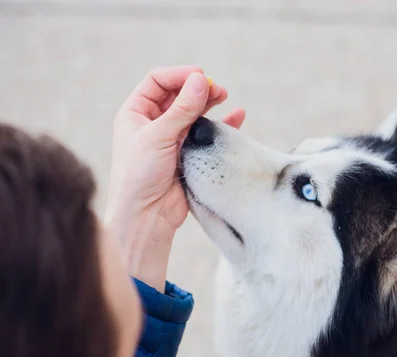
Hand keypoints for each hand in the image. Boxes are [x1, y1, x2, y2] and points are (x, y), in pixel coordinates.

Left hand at [105, 66, 244, 291]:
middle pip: (179, 95)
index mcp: (136, 113)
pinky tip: (237, 116)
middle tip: (218, 90)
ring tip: (225, 98)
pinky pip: (207, 134)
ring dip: (209, 103)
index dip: (179, 76)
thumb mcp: (158, 136)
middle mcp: (153, 123)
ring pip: (194, 113)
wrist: (146, 217)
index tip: (201, 76)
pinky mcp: (189, 155)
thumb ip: (181, 108)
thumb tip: (200, 79)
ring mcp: (172, 139)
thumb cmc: (139, 176)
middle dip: (198, 89)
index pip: (158, 81)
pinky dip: (222, 124)